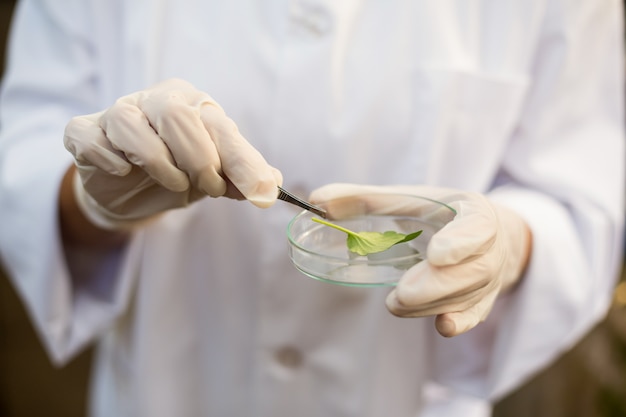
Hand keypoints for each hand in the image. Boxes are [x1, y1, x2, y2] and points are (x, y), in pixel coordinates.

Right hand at [64, 78, 281, 228]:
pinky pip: (89, 137)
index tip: (258, 193)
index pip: (218, 125)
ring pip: (130, 123)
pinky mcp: (85, 132)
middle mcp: (154, 101)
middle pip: (175, 114)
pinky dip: (107, 158)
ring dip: (158, 162)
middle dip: (198, 159)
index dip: (240, 161)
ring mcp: (117, 113)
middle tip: (209, 187)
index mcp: (191, 104)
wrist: (131, 192)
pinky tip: (123, 172)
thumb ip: (242, 176)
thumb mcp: (215, 176)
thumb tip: (274, 185)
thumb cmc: (178, 174)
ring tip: (174, 184)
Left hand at [309, 183, 531, 336]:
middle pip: (470, 272)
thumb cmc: (441, 215)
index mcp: (474, 214)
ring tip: (395, 303)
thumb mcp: (411, 200)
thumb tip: (316, 199)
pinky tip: (442, 324)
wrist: (488, 237)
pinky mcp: (480, 302)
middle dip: (435, 285)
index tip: (436, 254)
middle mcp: (488, 249)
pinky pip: (473, 317)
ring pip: (463, 297)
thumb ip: (364, 199)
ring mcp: (487, 280)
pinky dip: (458, 322)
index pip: (476, 228)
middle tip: (402, 293)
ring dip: (429, 304)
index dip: (459, 242)